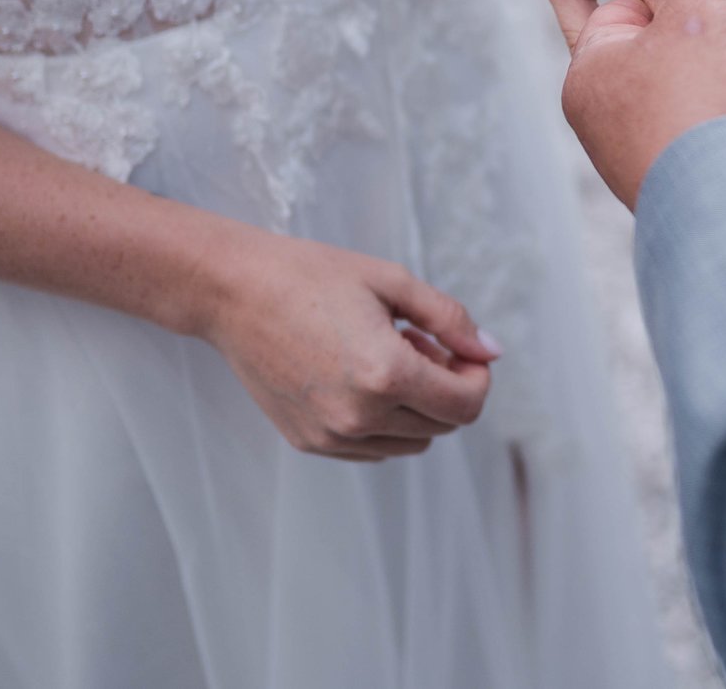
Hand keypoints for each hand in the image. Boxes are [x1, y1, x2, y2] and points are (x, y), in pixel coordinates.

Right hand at [197, 226, 501, 460]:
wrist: (233, 293)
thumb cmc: (311, 276)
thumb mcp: (392, 281)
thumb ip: (451, 319)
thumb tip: (492, 351)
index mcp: (384, 375)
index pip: (466, 406)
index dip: (477, 377)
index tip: (460, 347)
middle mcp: (358, 417)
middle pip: (442, 426)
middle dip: (447, 386)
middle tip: (418, 341)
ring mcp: (331, 436)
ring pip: (411, 443)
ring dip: (417, 406)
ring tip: (387, 356)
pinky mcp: (309, 443)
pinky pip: (373, 448)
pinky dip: (384, 421)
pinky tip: (360, 376)